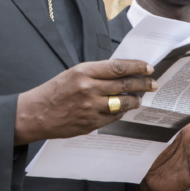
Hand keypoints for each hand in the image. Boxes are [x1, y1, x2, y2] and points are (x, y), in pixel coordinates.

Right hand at [14, 59, 156, 144]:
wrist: (36, 114)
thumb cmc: (55, 90)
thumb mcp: (73, 73)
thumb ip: (96, 72)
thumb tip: (121, 72)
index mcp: (84, 72)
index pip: (117, 67)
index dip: (136, 66)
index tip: (148, 67)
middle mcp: (88, 89)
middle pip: (123, 84)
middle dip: (142, 83)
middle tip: (153, 83)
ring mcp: (90, 108)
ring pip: (122, 103)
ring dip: (135, 99)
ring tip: (140, 98)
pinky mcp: (90, 124)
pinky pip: (113, 117)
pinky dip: (121, 112)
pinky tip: (124, 108)